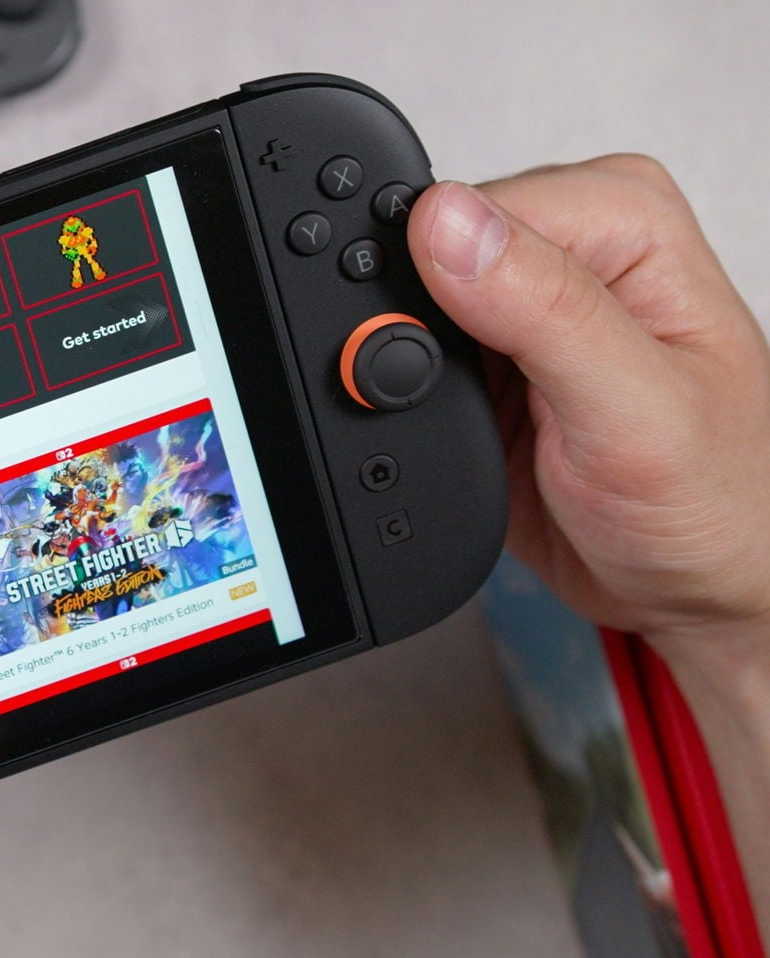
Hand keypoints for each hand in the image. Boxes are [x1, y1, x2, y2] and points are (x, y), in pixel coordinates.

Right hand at [408, 157, 769, 642]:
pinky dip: (410, 392)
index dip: (440, 275)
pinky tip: (465, 422)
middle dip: (424, 325)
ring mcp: (526, 305)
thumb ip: (543, 306)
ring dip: (416, 364)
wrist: (691, 587)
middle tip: (485, 396)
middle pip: (429, 247)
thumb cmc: (714, 501)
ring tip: (490, 415)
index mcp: (626, 222)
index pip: (478, 207)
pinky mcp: (490, 358)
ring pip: (408, 301)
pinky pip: (408, 352)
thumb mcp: (632, 410)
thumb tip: (443, 222)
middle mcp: (575, 249)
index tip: (465, 351)